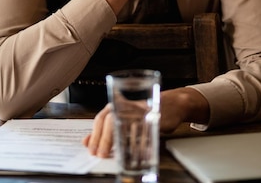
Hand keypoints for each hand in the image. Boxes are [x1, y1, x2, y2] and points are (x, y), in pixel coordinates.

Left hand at [82, 87, 209, 156]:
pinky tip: (134, 151)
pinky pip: (143, 131)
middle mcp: (128, 106)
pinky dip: (138, 144)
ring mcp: (141, 111)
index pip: (101, 118)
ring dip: (118, 143)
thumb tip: (88, 141)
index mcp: (118, 105)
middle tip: (100, 153)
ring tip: (114, 155)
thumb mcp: (125, 118)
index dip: (94, 134)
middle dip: (103, 140)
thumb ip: (107, 129)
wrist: (172, 104)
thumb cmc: (146, 111)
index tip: (89, 147)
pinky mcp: (154, 118)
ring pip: (125, 127)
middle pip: (110, 121)